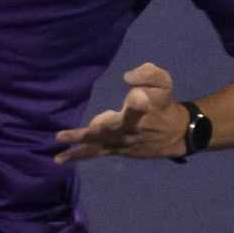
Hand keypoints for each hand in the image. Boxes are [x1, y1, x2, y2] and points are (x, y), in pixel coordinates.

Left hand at [54, 62, 183, 164]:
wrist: (174, 134)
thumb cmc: (163, 104)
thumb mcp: (164, 83)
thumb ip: (149, 74)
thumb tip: (128, 76)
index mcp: (144, 111)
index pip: (141, 107)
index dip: (139, 103)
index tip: (139, 96)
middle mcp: (130, 130)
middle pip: (114, 128)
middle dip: (102, 127)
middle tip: (92, 126)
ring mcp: (120, 143)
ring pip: (99, 143)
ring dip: (79, 141)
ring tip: (60, 137)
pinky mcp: (114, 149)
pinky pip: (95, 153)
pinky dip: (77, 155)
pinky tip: (59, 158)